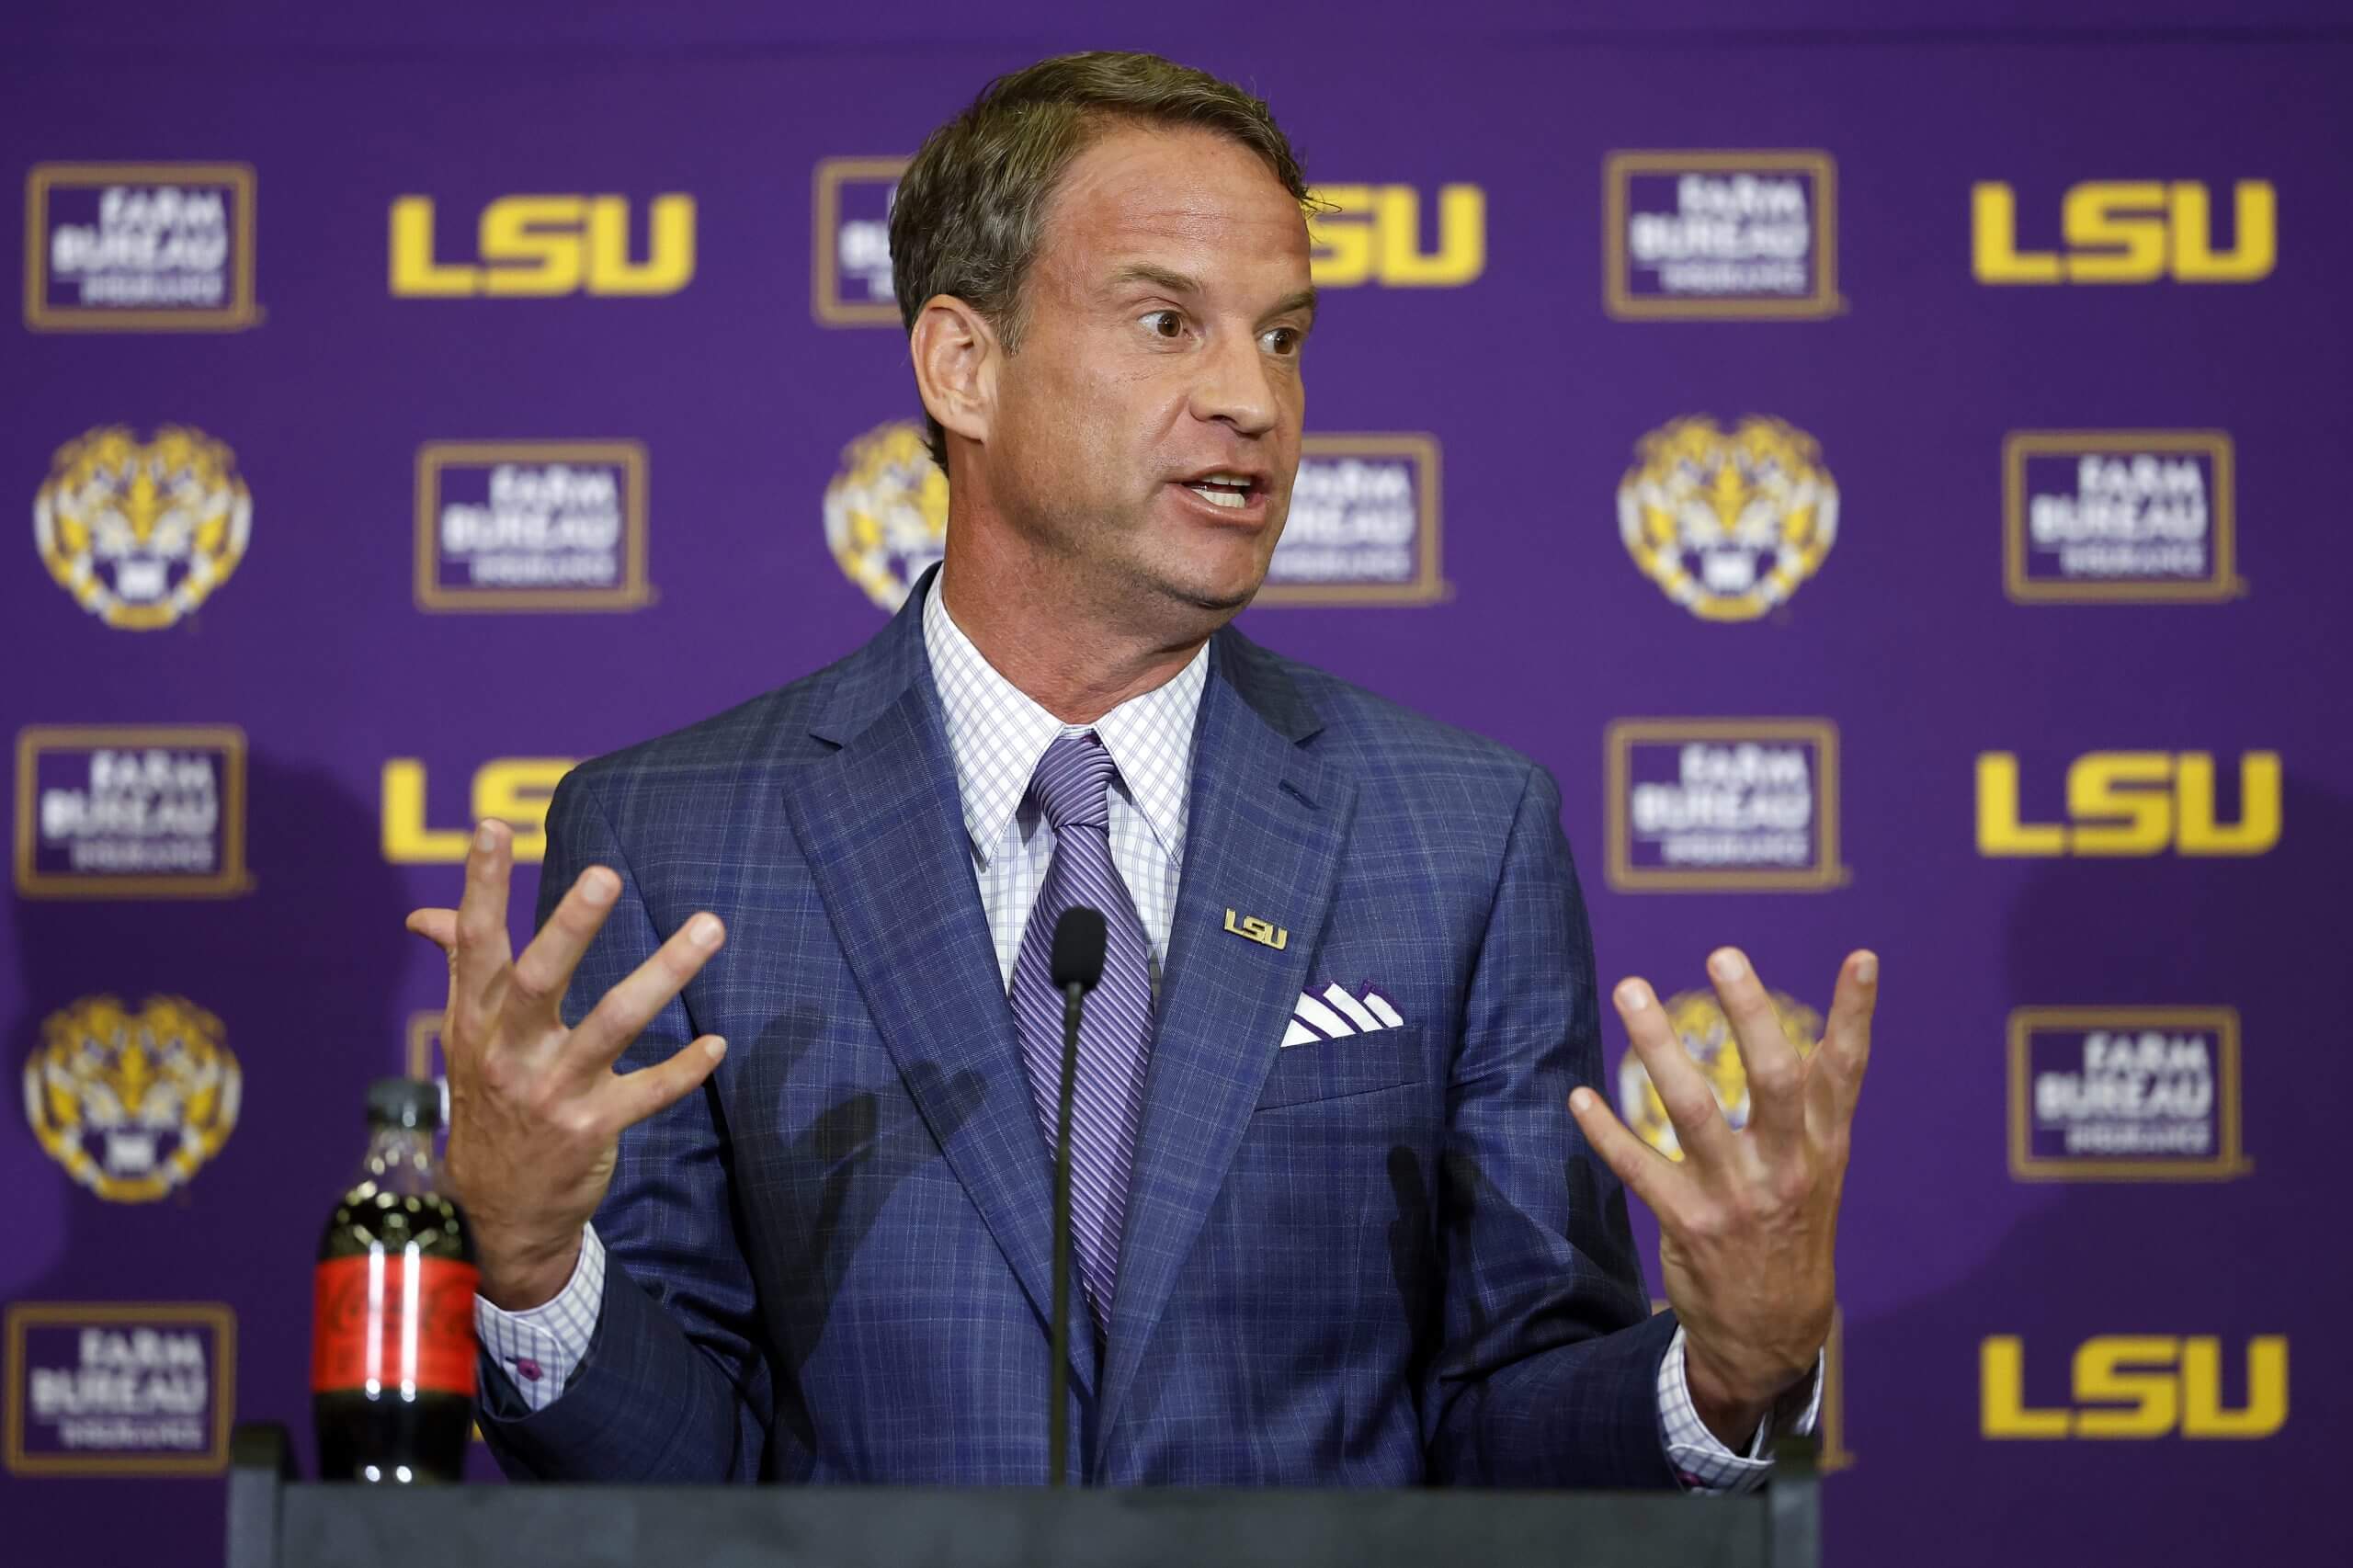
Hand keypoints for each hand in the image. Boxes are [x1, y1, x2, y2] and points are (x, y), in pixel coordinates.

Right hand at [404, 819, 729, 1310]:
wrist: (495, 1214)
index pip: (475, 944)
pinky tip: (718, 1044)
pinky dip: (683, 1069)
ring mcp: (551, 1092)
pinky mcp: (591, 1129)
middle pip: (538, 979)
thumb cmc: (489, 1102)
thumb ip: (461, 969)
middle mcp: (508, 1052)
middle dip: (571, 926)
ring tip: (708, 928)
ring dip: (663, 974)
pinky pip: (647, 1093)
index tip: (493, 828)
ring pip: (612, 1025)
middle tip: (606, 874)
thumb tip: (426, 917)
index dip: (481, 886)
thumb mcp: (464, 1039)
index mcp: (476, 1020)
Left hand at [1568, 947, 1875, 1447]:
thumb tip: (1808, 1041)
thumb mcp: (1821, 1173)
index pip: (1847, 1072)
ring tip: (1630, 992)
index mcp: (1823, 1148)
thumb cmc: (1794, 1232)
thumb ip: (1816, 1108)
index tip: (1861, 958)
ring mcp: (1737, 1196)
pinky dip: (1606, 1131)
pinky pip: (1639, 1167)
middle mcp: (1787, 1167)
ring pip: (1693, 1109)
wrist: (1773, 1336)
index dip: (1856, 1015)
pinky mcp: (1688, 1223)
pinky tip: (1579, 1098)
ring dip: (1658, 1047)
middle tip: (1723, 955)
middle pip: (1773, 1077)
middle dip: (1750, 1013)